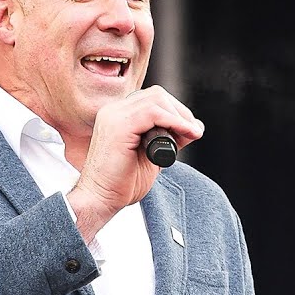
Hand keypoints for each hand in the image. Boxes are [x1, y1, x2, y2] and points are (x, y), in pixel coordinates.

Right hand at [68, 86, 203, 240]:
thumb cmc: (122, 183)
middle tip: (192, 132)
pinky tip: (185, 133)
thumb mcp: (152, 155)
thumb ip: (168, 139)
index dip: (176, 112)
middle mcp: (114, 111)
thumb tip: (195, 127)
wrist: (100, 199)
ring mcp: (114, 116)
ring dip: (180, 116)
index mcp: (118, 116)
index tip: (190, 131)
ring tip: (191, 134)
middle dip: (181, 112)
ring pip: (156, 100)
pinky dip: (174, 121)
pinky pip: (153, 112)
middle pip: (157, 95)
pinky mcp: (118, 126)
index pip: (153, 99)